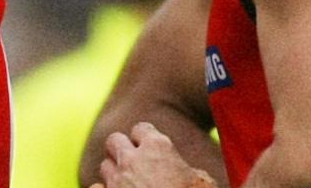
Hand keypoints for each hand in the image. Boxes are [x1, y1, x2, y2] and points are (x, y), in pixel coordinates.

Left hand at [92, 123, 216, 187]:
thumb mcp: (205, 183)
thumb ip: (188, 170)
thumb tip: (187, 173)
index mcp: (158, 147)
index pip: (142, 128)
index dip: (146, 139)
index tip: (151, 149)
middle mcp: (132, 159)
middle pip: (114, 140)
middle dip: (122, 149)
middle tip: (133, 163)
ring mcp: (116, 180)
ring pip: (104, 165)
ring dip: (114, 173)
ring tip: (128, 184)